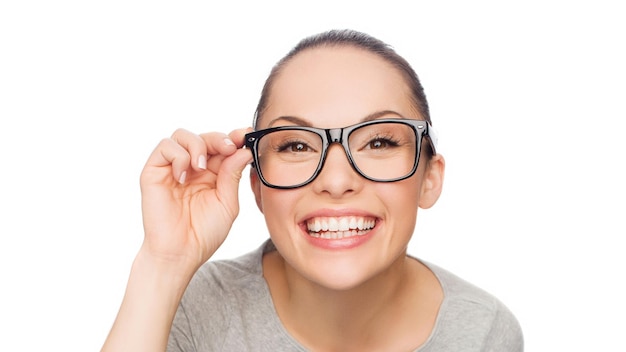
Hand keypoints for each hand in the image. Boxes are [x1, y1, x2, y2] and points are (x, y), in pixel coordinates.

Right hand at [138, 128, 252, 271]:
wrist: (180, 253)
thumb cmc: (203, 233)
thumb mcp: (227, 203)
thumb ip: (233, 175)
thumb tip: (243, 150)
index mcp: (212, 174)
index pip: (222, 146)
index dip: (234, 137)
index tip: (246, 135)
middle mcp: (192, 168)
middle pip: (204, 136)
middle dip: (219, 138)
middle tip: (229, 148)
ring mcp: (172, 168)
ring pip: (182, 135)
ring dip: (197, 145)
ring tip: (201, 167)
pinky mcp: (154, 172)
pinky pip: (165, 147)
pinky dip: (178, 156)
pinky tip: (183, 177)